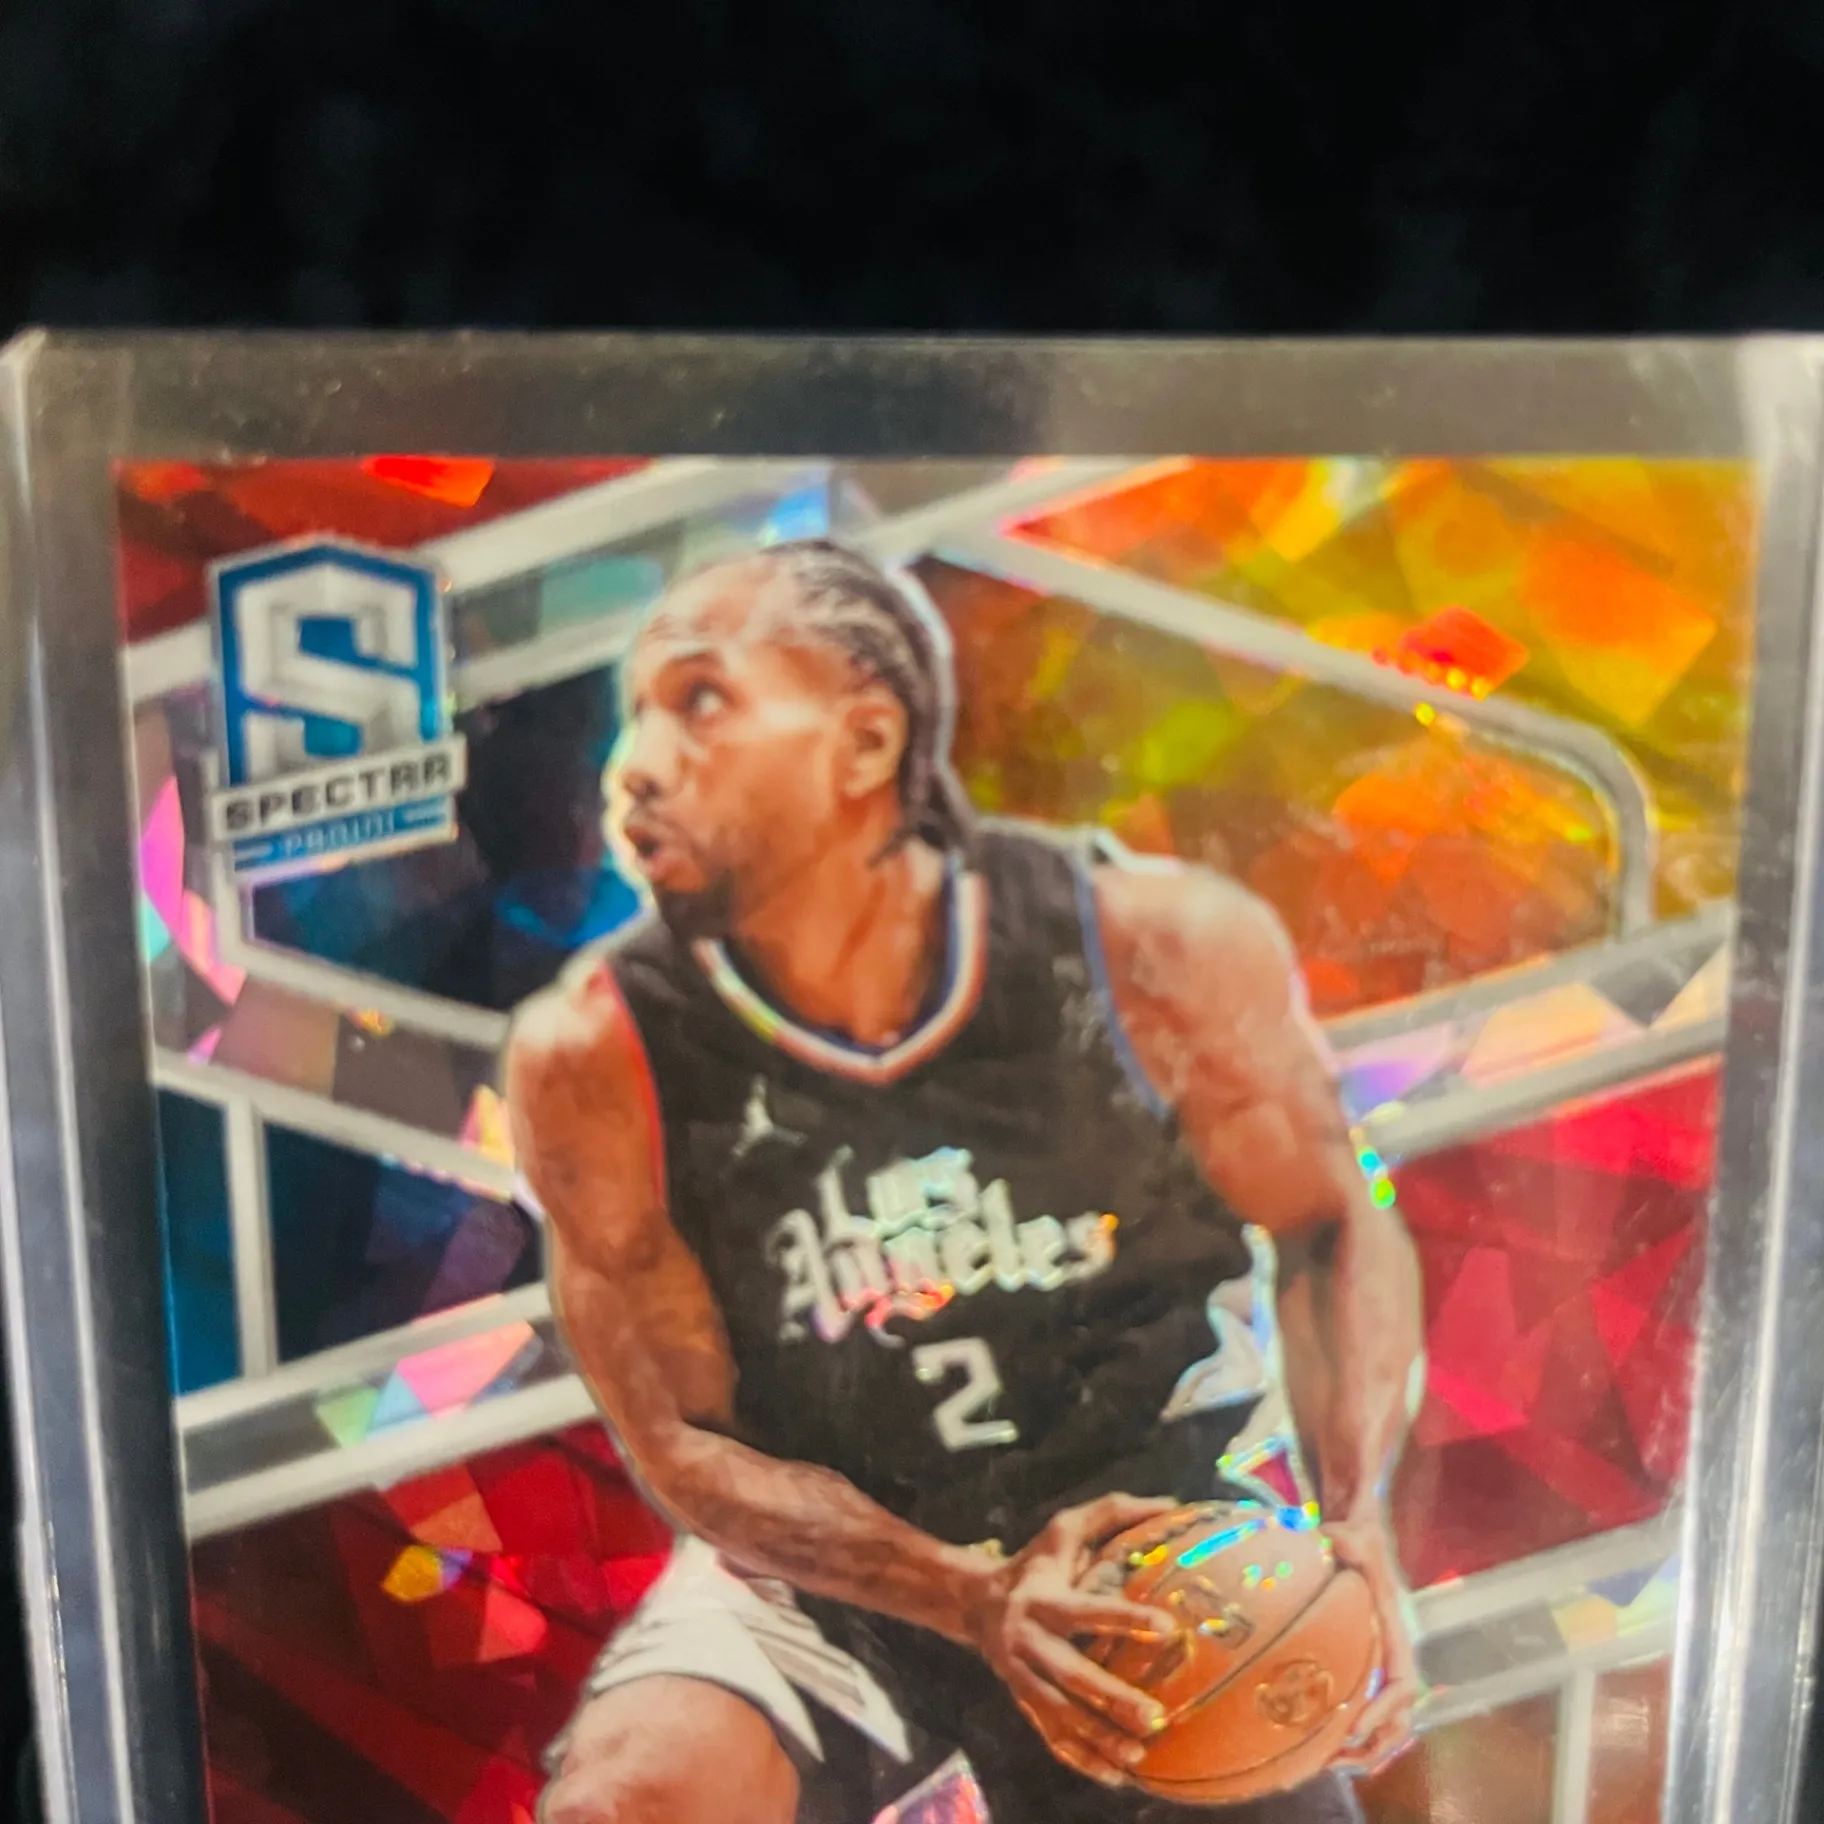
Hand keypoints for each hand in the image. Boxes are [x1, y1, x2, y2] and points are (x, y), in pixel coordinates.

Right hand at [968, 1493, 1181, 1788]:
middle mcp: (1027, 1639)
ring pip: (1058, 1713)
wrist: (974, 1601)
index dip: (1125, 1619)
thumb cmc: (1036, 1560)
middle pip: (1069, 1673)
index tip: (1169, 1629)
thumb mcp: (1065, 1528)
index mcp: (1042, 1597)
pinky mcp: (1020, 1700)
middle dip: (1110, 1697)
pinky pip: (1049, 1735)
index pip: (1086, 1610)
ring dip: (1098, 1738)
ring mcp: (1020, 1675)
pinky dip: (1080, 1759)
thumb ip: (1114, 1512)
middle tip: (1154, 1716)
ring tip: (1140, 1755)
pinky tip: (1115, 1775)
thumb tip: (1173, 1505)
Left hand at [1324, 1513, 1419, 1776]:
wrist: (1358, 1530)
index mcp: (1393, 1630)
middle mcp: (1391, 1652)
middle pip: (1400, 1715)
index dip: (1385, 1709)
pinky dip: (1354, 1736)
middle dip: (1375, 1744)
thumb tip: (1333, 1539)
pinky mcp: (1361, 1661)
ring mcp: (1379, 1660)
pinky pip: (1367, 1708)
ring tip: (1327, 1764)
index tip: (1357, 1727)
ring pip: (1388, 1721)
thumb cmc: (1356, 1534)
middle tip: (1336, 1762)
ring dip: (1365, 1749)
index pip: (1401, 1682)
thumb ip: (1347, 1536)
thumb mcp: (1353, 1531)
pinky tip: (1325, 1747)